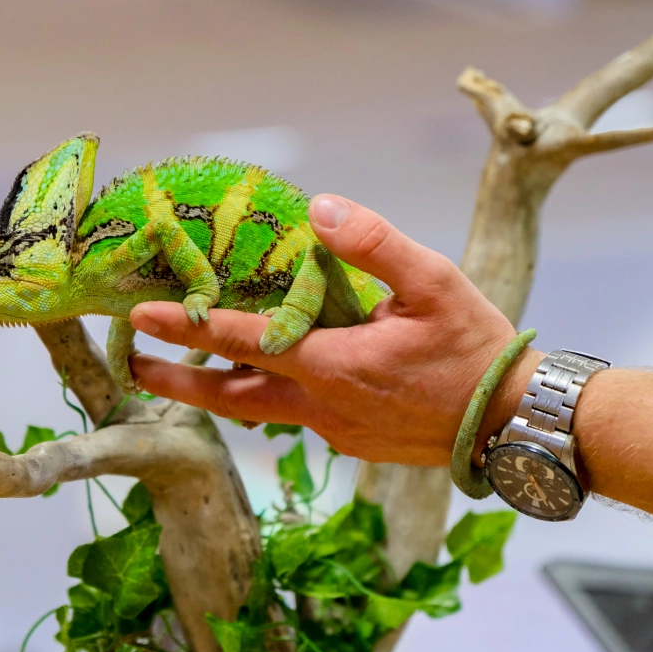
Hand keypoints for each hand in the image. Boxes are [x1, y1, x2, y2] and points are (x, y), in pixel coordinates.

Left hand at [128, 194, 543, 466]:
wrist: (516, 424)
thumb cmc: (477, 350)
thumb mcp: (434, 282)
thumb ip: (374, 244)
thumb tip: (321, 208)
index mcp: (332, 365)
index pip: (241, 343)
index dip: (187, 328)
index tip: (142, 317)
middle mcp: (321, 406)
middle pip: (229, 397)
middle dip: (177, 381)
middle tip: (135, 366)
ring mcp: (335, 430)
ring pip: (260, 411)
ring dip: (221, 390)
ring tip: (190, 372)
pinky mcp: (352, 443)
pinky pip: (297, 417)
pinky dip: (270, 397)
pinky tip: (273, 377)